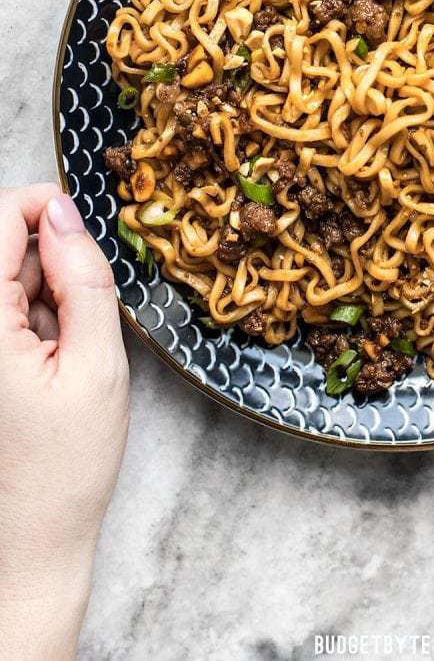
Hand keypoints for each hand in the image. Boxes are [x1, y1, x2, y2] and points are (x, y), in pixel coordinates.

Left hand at [0, 185, 128, 660]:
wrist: (23, 551)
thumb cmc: (62, 472)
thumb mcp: (97, 367)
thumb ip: (85, 281)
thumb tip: (67, 213)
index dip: (48, 208)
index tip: (85, 233)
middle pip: (1, 246)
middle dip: (50, 263)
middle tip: (80, 322)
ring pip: (3, 278)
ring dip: (41, 295)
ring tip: (63, 354)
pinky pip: (1, 314)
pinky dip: (30, 322)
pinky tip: (45, 366)